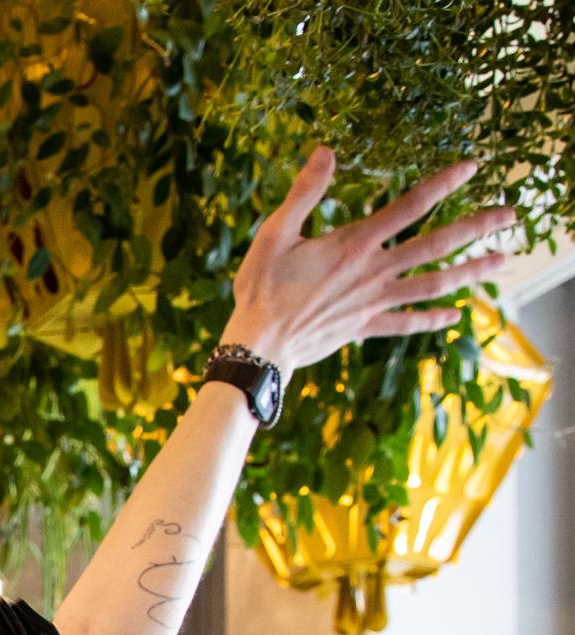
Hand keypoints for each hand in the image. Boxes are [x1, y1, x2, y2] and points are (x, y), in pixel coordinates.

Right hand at [223, 150, 513, 374]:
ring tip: (501, 261)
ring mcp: (375, 301)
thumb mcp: (274, 234)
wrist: (259, 346)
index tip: (472, 168)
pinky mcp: (366, 326)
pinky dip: (434, 319)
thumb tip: (325, 152)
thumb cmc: (261, 289)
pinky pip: (408, 322)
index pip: (410, 207)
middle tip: (511, 216)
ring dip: (472, 271)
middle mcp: (375, 271)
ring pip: (434, 284)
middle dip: (477, 228)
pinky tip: (457, 314)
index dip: (443, 184)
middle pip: (437, 246)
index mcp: (355, 244)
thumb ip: (304, 192)